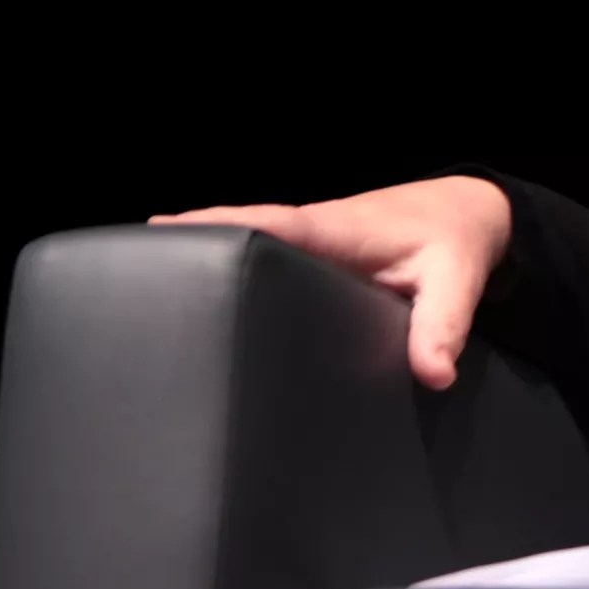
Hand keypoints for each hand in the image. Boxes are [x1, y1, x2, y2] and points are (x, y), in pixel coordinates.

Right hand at [148, 174, 512, 389]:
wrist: (465, 215)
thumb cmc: (453, 243)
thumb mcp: (457, 281)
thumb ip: (444, 325)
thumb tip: (433, 374)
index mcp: (336, 230)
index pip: (268, 223)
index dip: (217, 227)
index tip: (162, 234)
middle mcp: (312, 229)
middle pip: (237, 231)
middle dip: (187, 245)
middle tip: (122, 268)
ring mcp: (306, 241)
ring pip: (244, 243)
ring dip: (199, 255)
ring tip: (133, 286)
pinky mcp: (309, 255)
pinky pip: (260, 255)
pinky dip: (224, 263)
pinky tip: (189, 294)